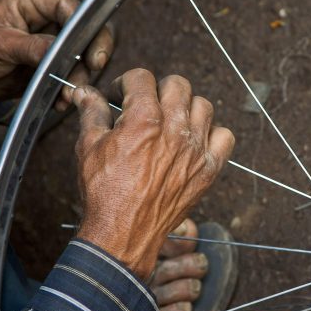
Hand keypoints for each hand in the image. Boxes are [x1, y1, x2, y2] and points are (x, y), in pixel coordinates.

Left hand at [0, 0, 113, 109]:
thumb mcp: (1, 44)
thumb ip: (32, 46)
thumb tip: (59, 52)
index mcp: (32, 4)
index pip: (67, 6)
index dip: (82, 23)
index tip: (89, 46)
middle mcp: (48, 22)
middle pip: (84, 31)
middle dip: (91, 52)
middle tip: (94, 67)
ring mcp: (54, 45)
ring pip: (81, 58)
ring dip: (79, 77)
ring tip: (68, 94)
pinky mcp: (55, 66)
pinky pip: (71, 76)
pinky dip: (69, 90)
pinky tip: (62, 102)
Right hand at [73, 69, 233, 278]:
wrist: (124, 233)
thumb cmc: (105, 193)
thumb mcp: (88, 148)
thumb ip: (92, 114)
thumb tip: (85, 93)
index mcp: (143, 119)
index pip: (142, 77)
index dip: (128, 82)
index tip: (123, 94)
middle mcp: (175, 129)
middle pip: (178, 85)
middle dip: (159, 89)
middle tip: (148, 105)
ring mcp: (195, 149)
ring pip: (204, 106)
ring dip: (187, 108)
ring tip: (172, 121)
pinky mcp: (208, 169)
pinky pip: (225, 137)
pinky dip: (213, 134)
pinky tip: (196, 141)